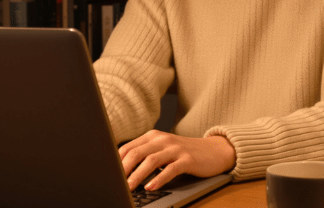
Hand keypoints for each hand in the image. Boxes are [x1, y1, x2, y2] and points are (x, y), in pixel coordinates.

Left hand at [118, 130, 234, 190]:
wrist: (214, 150)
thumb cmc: (184, 153)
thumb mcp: (163, 150)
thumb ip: (145, 155)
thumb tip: (122, 170)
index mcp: (152, 136)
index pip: (128, 147)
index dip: (116, 162)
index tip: (109, 175)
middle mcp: (162, 139)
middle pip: (136, 153)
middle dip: (123, 169)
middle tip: (115, 183)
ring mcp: (175, 148)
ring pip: (151, 160)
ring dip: (137, 175)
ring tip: (129, 187)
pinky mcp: (187, 159)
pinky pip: (170, 169)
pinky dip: (159, 178)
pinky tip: (151, 187)